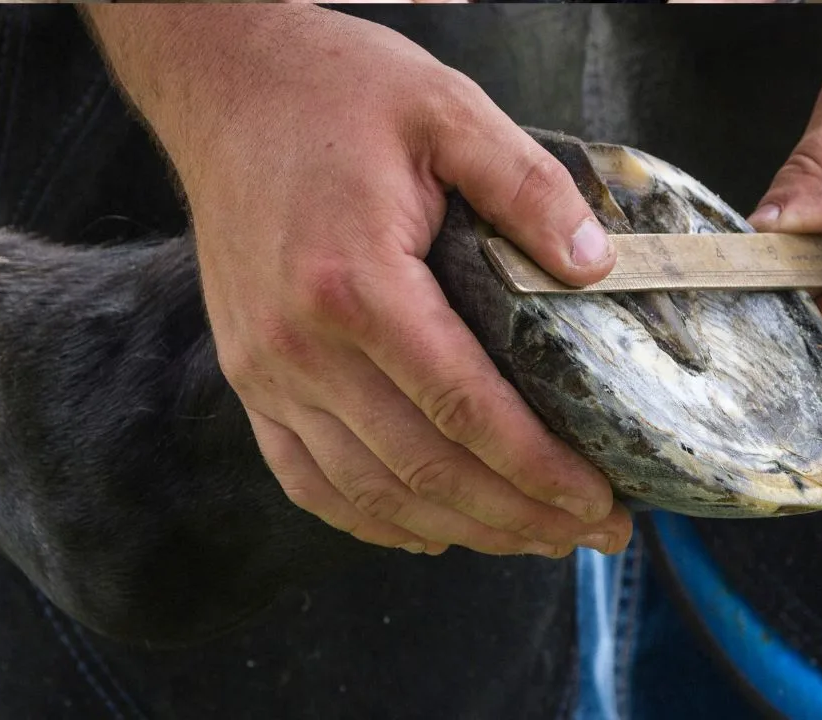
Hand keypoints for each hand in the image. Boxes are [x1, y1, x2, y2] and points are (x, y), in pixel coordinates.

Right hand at [86, 5, 632, 556]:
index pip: (464, 410)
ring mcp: (264, 369)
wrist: (223, 84)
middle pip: (422, 468)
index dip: (538, 469)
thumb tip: (597, 269)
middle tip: (591, 533)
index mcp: (356, 283)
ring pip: (369, 490)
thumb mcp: (448, 111)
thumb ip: (528, 188)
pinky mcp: (249, 377)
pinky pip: (308, 478)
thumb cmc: (336, 92)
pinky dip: (373, 520)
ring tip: (529, 538)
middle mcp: (300, 344)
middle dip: (517, 515)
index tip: (598, 500)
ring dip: (457, 528)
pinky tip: (429, 530)